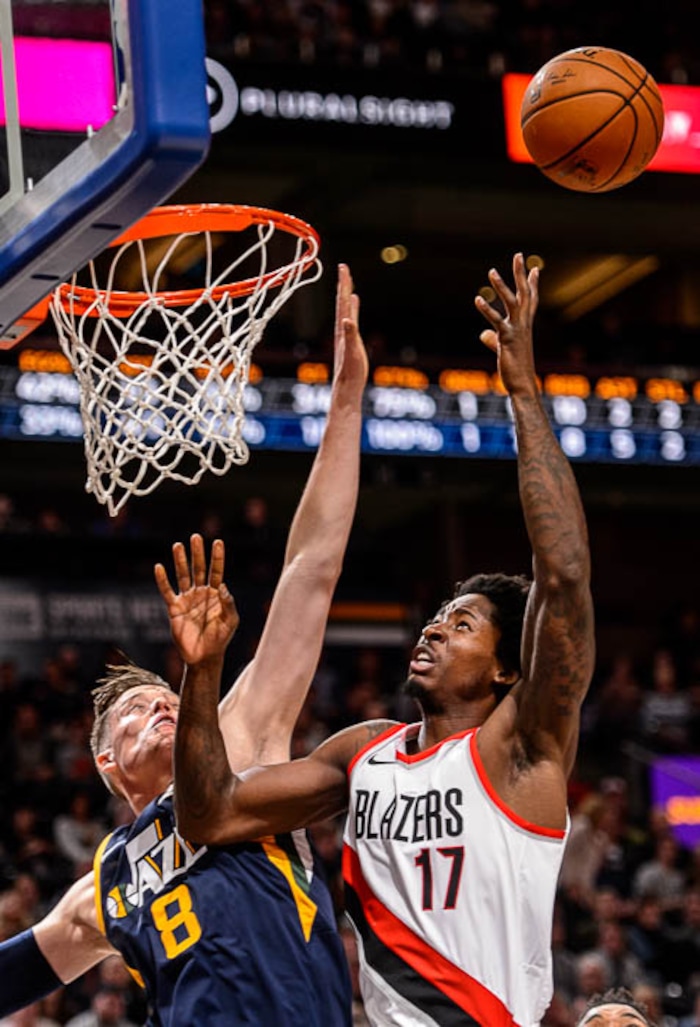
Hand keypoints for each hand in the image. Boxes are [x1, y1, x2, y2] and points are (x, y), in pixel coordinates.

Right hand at [154, 533, 238, 665]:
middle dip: (197, 553)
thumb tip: (222, 585)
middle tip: (196, 537)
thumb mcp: (231, 620)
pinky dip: (162, 580)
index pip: (217, 571)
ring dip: (180, 561)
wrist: (204, 656)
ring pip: (183, 576)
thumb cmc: (220, 638)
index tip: (218, 542)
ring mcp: (187, 600)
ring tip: (178, 545)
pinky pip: (167, 591)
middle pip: (198, 569)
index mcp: (216, 594)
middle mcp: (201, 593)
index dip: (217, 557)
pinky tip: (159, 567)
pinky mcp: (175, 608)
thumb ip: (228, 603)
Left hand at [333, 263, 368, 391]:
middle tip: (343, 267)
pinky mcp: (350, 340)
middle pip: (342, 302)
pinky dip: (352, 307)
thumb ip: (350, 335)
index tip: (343, 267)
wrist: (346, 387)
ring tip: (348, 282)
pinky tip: (353, 303)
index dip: (344, 284)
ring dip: (346, 294)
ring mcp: (345, 334)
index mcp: (342, 328)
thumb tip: (347, 319)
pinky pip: (351, 318)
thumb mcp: (353, 352)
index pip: (342, 301)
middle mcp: (342, 328)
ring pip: (346, 308)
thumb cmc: (350, 372)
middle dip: (343, 284)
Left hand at [474, 252, 538, 396]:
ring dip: (501, 286)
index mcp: (525, 325)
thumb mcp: (503, 349)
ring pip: (511, 303)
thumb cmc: (515, 368)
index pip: (531, 300)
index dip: (532, 284)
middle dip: (520, 274)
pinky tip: (477, 299)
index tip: (534, 268)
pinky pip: (497, 321)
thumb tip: (484, 334)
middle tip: (519, 254)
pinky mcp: (507, 339)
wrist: (522, 384)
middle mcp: (524, 324)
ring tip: (491, 271)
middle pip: (524, 293)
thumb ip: (494, 338)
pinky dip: (487, 310)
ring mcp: (517, 330)